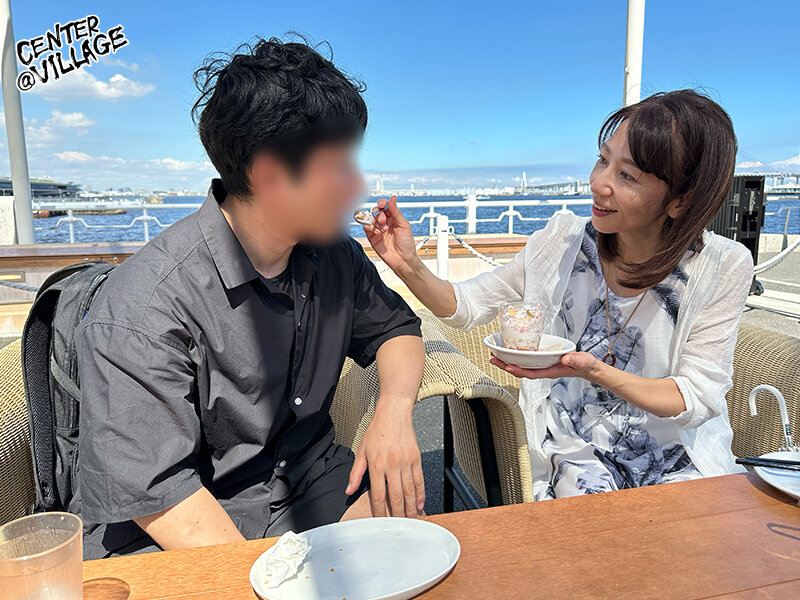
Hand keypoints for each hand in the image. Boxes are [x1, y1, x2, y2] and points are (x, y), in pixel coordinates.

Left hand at [346, 401, 424, 517]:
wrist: (394, 414)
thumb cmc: (377, 430)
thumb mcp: (362, 451)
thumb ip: (356, 473)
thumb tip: (349, 490)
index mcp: (377, 464)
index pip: (379, 494)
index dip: (380, 511)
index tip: (381, 521)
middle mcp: (392, 465)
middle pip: (396, 496)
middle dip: (398, 515)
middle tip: (399, 527)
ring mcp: (406, 462)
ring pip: (410, 491)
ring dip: (411, 508)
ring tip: (411, 520)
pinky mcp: (416, 459)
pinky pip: (419, 480)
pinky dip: (420, 494)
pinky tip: (420, 504)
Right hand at [362, 196, 419, 276]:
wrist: (403, 260)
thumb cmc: (406, 244)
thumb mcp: (403, 225)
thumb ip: (396, 211)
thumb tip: (393, 198)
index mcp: (394, 218)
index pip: (384, 206)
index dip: (382, 203)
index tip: (382, 204)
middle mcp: (385, 223)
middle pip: (375, 211)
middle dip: (378, 214)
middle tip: (384, 221)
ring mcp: (378, 230)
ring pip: (370, 218)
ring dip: (375, 221)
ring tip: (382, 229)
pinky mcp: (372, 237)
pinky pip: (366, 228)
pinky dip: (369, 227)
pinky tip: (377, 232)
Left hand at [489, 351, 601, 380]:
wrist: (586, 367)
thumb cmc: (583, 365)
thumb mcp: (581, 361)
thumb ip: (574, 360)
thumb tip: (565, 358)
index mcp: (549, 371)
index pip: (530, 373)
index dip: (518, 370)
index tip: (507, 366)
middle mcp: (542, 370)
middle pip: (520, 370)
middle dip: (505, 366)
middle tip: (492, 359)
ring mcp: (541, 366)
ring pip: (521, 366)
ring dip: (507, 362)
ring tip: (495, 356)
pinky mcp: (542, 361)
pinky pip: (526, 361)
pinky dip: (516, 357)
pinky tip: (510, 352)